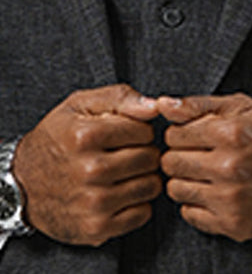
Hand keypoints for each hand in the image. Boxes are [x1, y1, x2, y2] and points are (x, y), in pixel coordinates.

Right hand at [13, 84, 161, 246]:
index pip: (145, 130)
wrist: (21, 185)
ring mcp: (93, 202)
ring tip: (124, 173)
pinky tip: (121, 193)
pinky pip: (143, 213)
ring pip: (152, 185)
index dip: (139, 130)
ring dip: (144, 178)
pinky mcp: (96, 228)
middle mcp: (90, 170)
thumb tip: (155, 106)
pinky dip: (138, 204)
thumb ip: (121, 97)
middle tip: (125, 153)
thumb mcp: (81, 105)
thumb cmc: (59, 138)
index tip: (125, 134)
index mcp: (86, 136)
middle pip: (151, 158)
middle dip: (144, 152)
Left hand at [159, 93, 251, 241]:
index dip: (182, 133)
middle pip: (170, 163)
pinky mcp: (234, 224)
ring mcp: (231, 199)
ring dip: (187, 179)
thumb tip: (162, 104)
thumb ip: (199, 105)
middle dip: (181, 155)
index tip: (195, 135)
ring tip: (209, 172)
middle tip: (201, 153)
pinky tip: (216, 190)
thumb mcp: (243, 107)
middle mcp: (229, 167)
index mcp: (230, 132)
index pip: (173, 135)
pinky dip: (198, 203)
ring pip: (175, 190)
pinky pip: (190, 214)